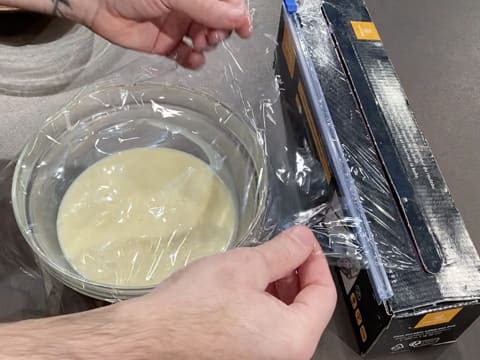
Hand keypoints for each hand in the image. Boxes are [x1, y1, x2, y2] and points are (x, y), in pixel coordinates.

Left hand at [80, 0, 251, 67]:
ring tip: (199, 45)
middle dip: (220, 32)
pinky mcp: (166, 44)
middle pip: (219, 23)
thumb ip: (208, 6)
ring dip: (207, 46)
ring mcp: (178, 25)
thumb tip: (240, 17)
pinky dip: (193, 61)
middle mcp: (190, 7)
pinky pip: (186, 56)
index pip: (226, 3)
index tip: (243, 29)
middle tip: (212, 37)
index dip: (237, 16)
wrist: (96, 2)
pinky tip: (193, 60)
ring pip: (205, 40)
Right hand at [118, 226, 336, 358]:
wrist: (148, 339)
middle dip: (295, 274)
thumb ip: (284, 251)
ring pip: (285, 320)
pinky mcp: (244, 359)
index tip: (304, 243)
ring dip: (278, 289)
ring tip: (258, 267)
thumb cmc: (192, 308)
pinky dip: (263, 307)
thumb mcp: (245, 267)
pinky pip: (266, 330)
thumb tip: (303, 240)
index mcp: (294, 339)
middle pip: (307, 308)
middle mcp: (284, 358)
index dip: (316, 261)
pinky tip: (245, 289)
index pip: (324, 294)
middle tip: (280, 250)